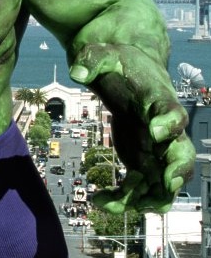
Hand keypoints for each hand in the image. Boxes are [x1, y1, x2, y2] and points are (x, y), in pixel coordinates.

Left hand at [69, 43, 195, 212]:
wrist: (128, 76)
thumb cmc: (119, 64)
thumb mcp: (103, 54)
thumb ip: (91, 60)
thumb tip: (75, 72)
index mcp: (158, 100)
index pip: (173, 112)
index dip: (170, 123)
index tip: (156, 131)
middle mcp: (164, 129)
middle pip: (181, 153)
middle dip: (177, 171)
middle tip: (166, 184)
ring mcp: (156, 149)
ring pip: (163, 182)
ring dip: (145, 198)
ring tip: (113, 203)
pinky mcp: (142, 162)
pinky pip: (140, 189)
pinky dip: (124, 199)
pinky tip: (98, 200)